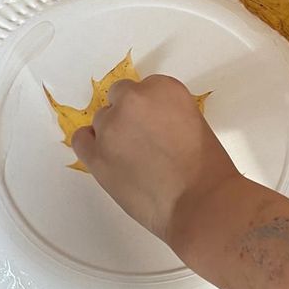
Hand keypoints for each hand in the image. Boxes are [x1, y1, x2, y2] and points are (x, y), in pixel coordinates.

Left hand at [72, 75, 240, 245]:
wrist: (198, 201)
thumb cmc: (206, 168)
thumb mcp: (193, 121)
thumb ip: (166, 112)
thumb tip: (147, 123)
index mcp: (163, 87)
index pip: (144, 87)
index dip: (149, 109)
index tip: (156, 125)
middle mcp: (133, 99)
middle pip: (119, 99)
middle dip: (130, 118)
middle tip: (145, 142)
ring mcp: (111, 126)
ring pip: (102, 120)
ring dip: (113, 134)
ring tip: (133, 159)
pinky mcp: (96, 154)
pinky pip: (82, 139)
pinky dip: (92, 145)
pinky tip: (107, 157)